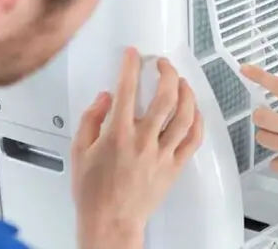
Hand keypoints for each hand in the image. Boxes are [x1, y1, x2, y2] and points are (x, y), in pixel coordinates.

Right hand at [71, 48, 203, 248]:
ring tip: (182, 82)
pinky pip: (193, 139)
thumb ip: (91, 119)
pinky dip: (197, 121)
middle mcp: (143, 141)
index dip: (131, 66)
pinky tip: (195, 111)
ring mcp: (162, 153)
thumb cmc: (94, 193)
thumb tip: (104, 97)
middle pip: (164, 97)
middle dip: (167, 73)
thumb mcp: (79, 152)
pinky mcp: (175, 166)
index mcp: (118, 135)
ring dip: (186, 93)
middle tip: (163, 64)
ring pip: (184, 115)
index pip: (127, 90)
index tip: (133, 55)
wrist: (110, 222)